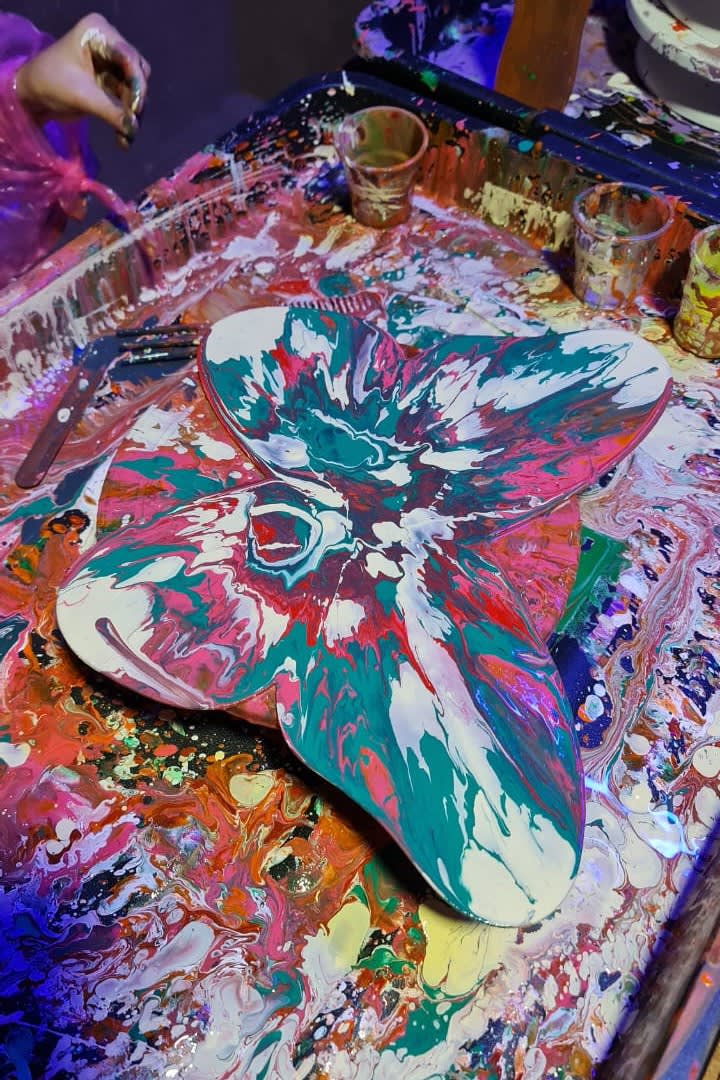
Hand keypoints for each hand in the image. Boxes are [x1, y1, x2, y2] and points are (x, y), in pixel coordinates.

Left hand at [15, 12, 149, 147]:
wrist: (32, 96)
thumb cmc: (49, 83)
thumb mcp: (81, 96)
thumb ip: (111, 111)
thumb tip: (134, 130)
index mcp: (98, 33)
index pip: (129, 57)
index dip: (137, 83)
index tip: (135, 108)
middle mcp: (109, 45)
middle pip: (137, 72)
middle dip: (136, 98)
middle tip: (131, 121)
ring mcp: (111, 64)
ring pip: (135, 90)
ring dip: (132, 113)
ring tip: (126, 135)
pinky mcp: (110, 83)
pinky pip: (126, 101)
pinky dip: (126, 119)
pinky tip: (123, 139)